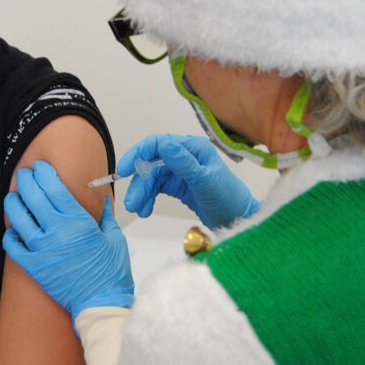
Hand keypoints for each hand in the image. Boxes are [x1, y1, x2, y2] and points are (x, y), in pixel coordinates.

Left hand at [3, 160, 133, 322]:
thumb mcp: (115, 237)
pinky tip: (13, 229)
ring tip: (13, 196)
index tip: (41, 167)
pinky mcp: (33, 266)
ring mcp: (42, 249)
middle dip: (26, 180)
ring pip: (18, 217)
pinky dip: (9, 234)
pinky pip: (12, 246)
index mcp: (78, 222)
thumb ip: (104, 215)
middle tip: (24, 175)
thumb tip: (100, 197)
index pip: (54, 188)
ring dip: (13, 202)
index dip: (44, 173)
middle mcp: (57, 232)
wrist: (101, 304)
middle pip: (33, 196)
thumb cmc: (111, 272)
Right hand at [119, 134, 260, 228]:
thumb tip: (163, 144)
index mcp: (193, 148)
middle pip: (152, 164)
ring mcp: (181, 170)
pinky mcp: (179, 185)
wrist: (239, 220)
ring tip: (139, 210)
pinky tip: (146, 209)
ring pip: (152, 177)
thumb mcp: (205, 180)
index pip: (158, 144)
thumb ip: (184, 162)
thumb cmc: (229, 198)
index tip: (124, 170)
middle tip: (132, 202)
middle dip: (140, 182)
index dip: (138, 154)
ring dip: (142, 192)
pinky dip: (149, 198)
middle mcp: (185, 156)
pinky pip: (157, 188)